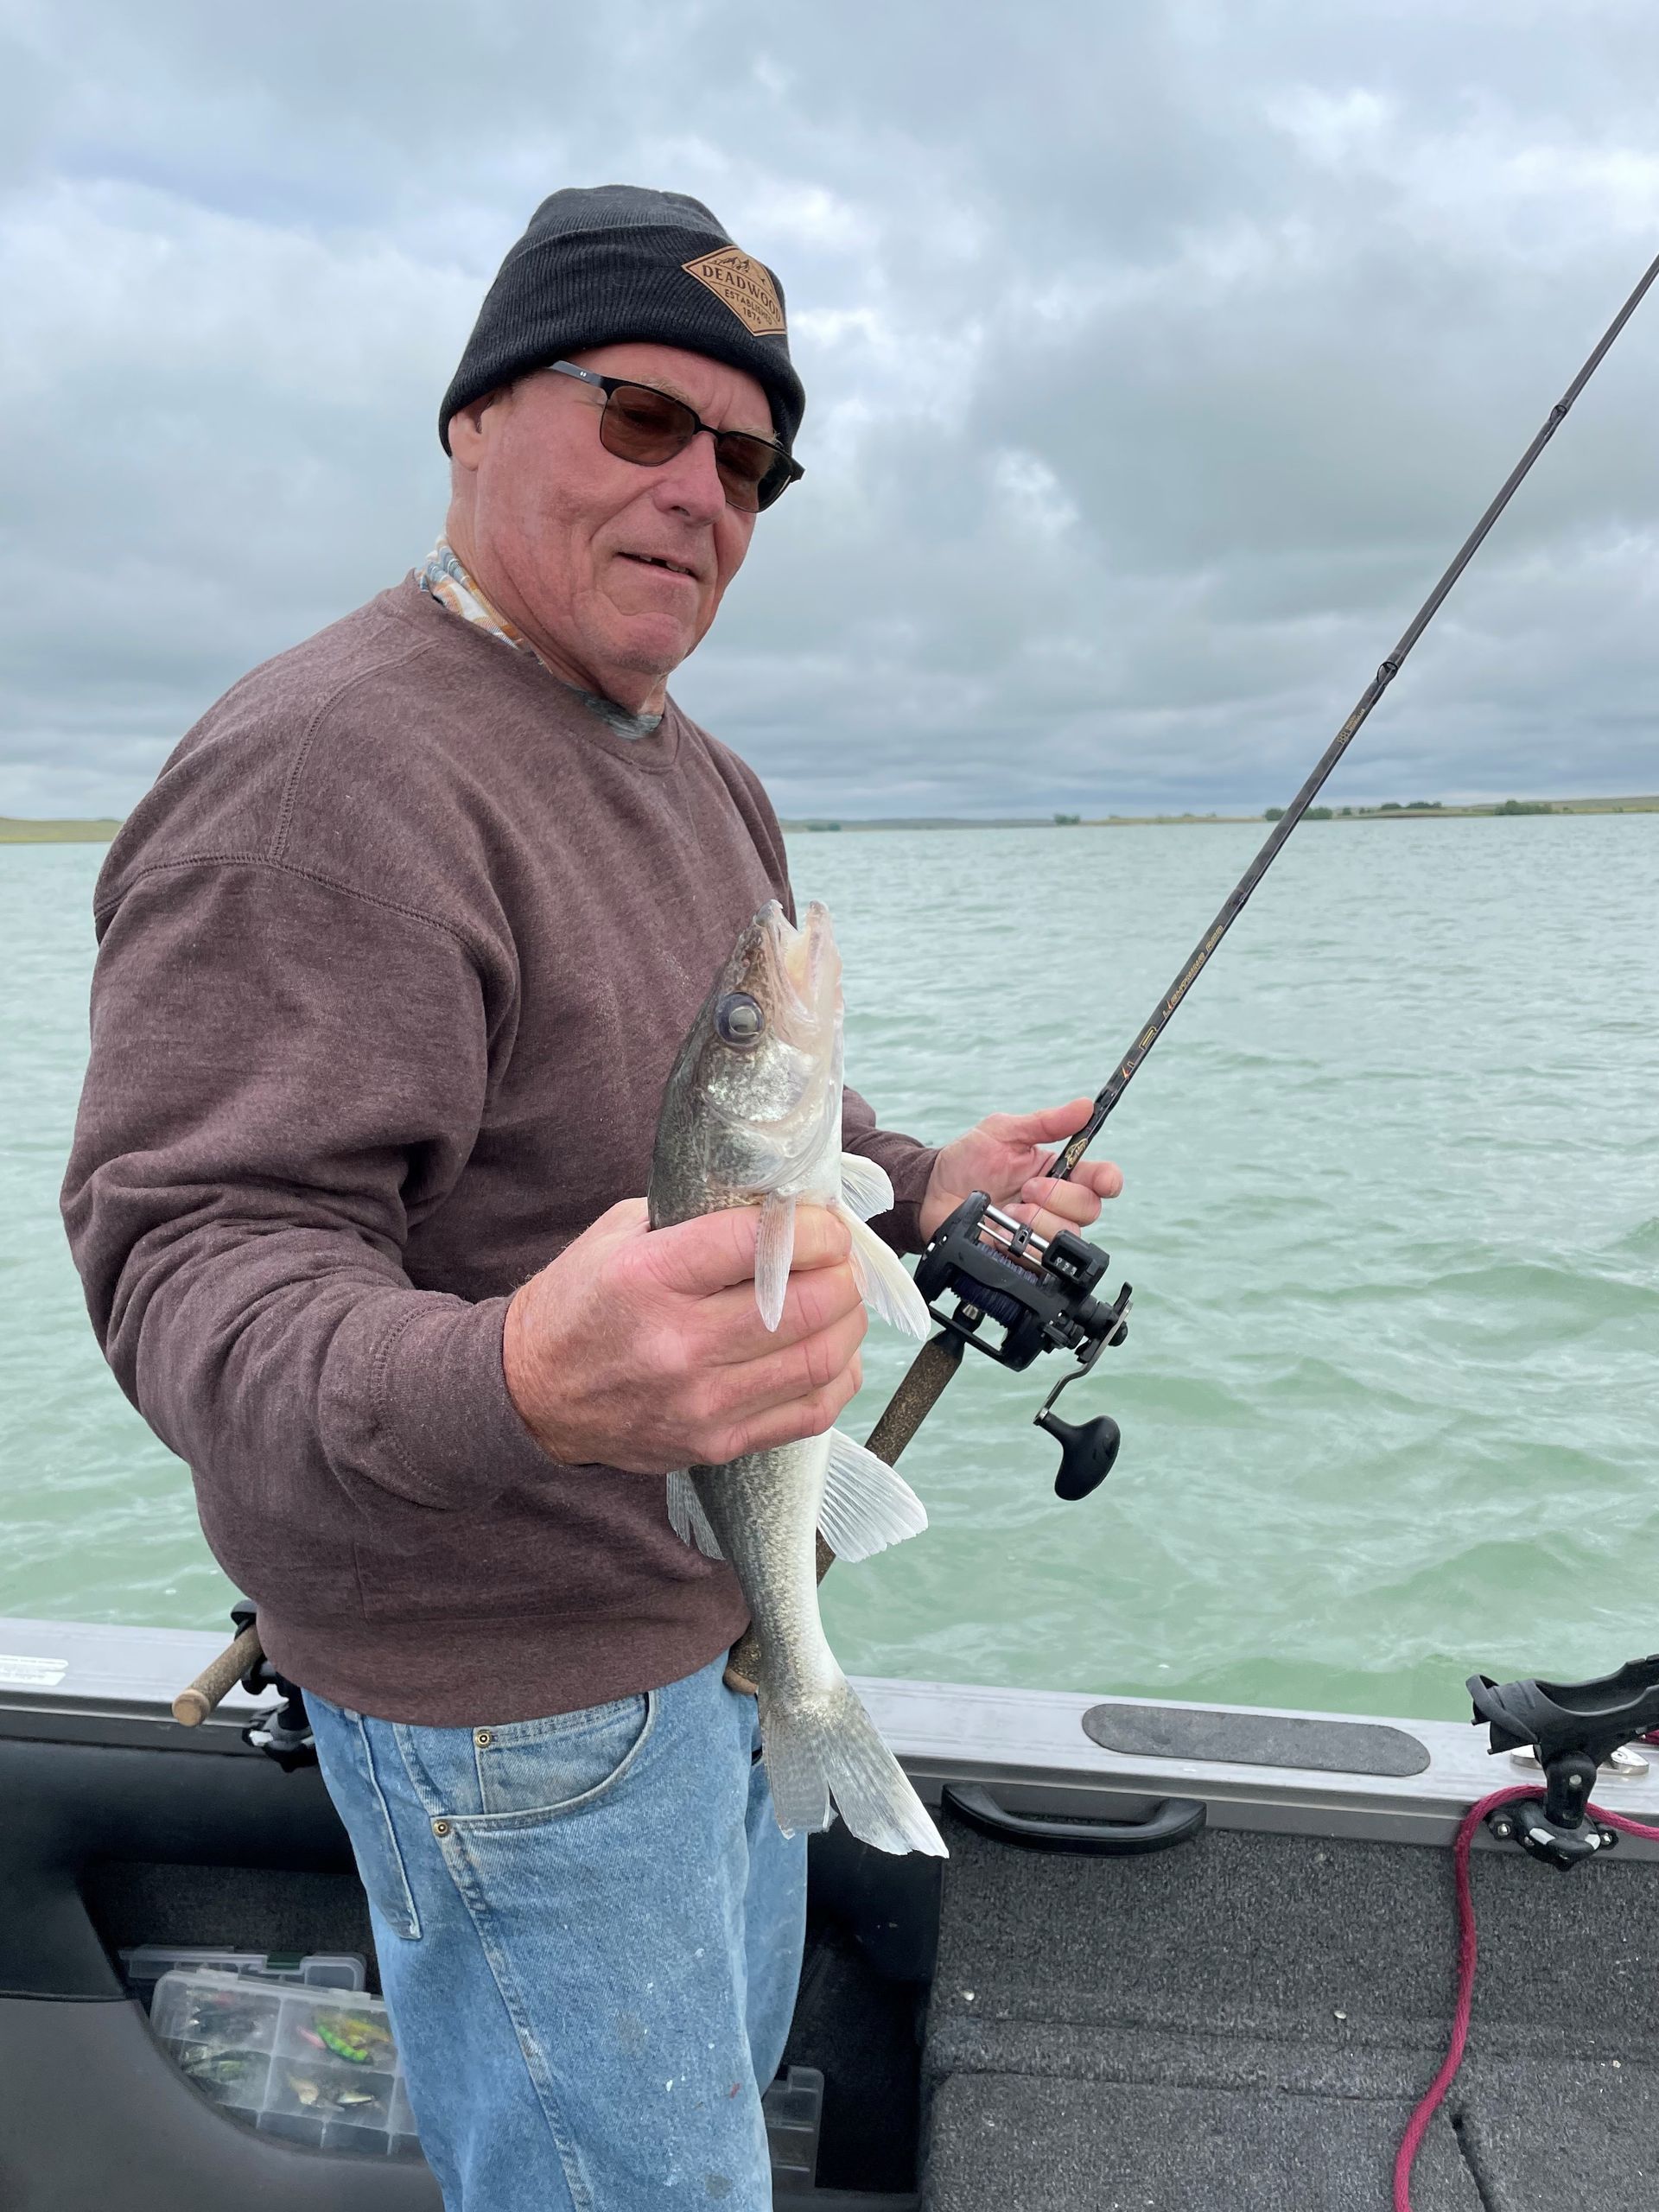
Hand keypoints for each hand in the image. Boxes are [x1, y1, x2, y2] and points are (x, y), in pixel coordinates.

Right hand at [502, 1199, 867, 1473]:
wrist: (530, 1394)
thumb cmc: (582, 1301)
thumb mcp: (621, 1235)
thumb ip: (696, 1215)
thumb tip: (782, 1204)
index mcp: (650, 1277)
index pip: (761, 1245)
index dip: (815, 1229)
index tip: (826, 1224)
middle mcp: (677, 1343)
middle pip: (803, 1305)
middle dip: (842, 1274)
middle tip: (841, 1261)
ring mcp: (700, 1403)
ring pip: (819, 1360)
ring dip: (849, 1323)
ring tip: (843, 1300)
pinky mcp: (715, 1444)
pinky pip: (809, 1413)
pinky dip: (838, 1378)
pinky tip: (833, 1353)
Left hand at [919, 1097, 1122, 1244]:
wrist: (933, 1194)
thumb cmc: (968, 1160)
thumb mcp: (1003, 1132)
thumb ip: (1045, 1122)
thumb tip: (1085, 1106)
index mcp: (1059, 1172)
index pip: (1101, 1179)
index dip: (1107, 1180)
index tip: (1100, 1179)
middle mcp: (1057, 1204)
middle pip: (1089, 1209)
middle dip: (1058, 1197)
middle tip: (1027, 1188)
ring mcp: (1042, 1233)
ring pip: (1068, 1237)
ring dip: (1038, 1221)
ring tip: (1008, 1212)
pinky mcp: (1025, 1258)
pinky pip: (1042, 1262)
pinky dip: (1023, 1246)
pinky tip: (1002, 1233)